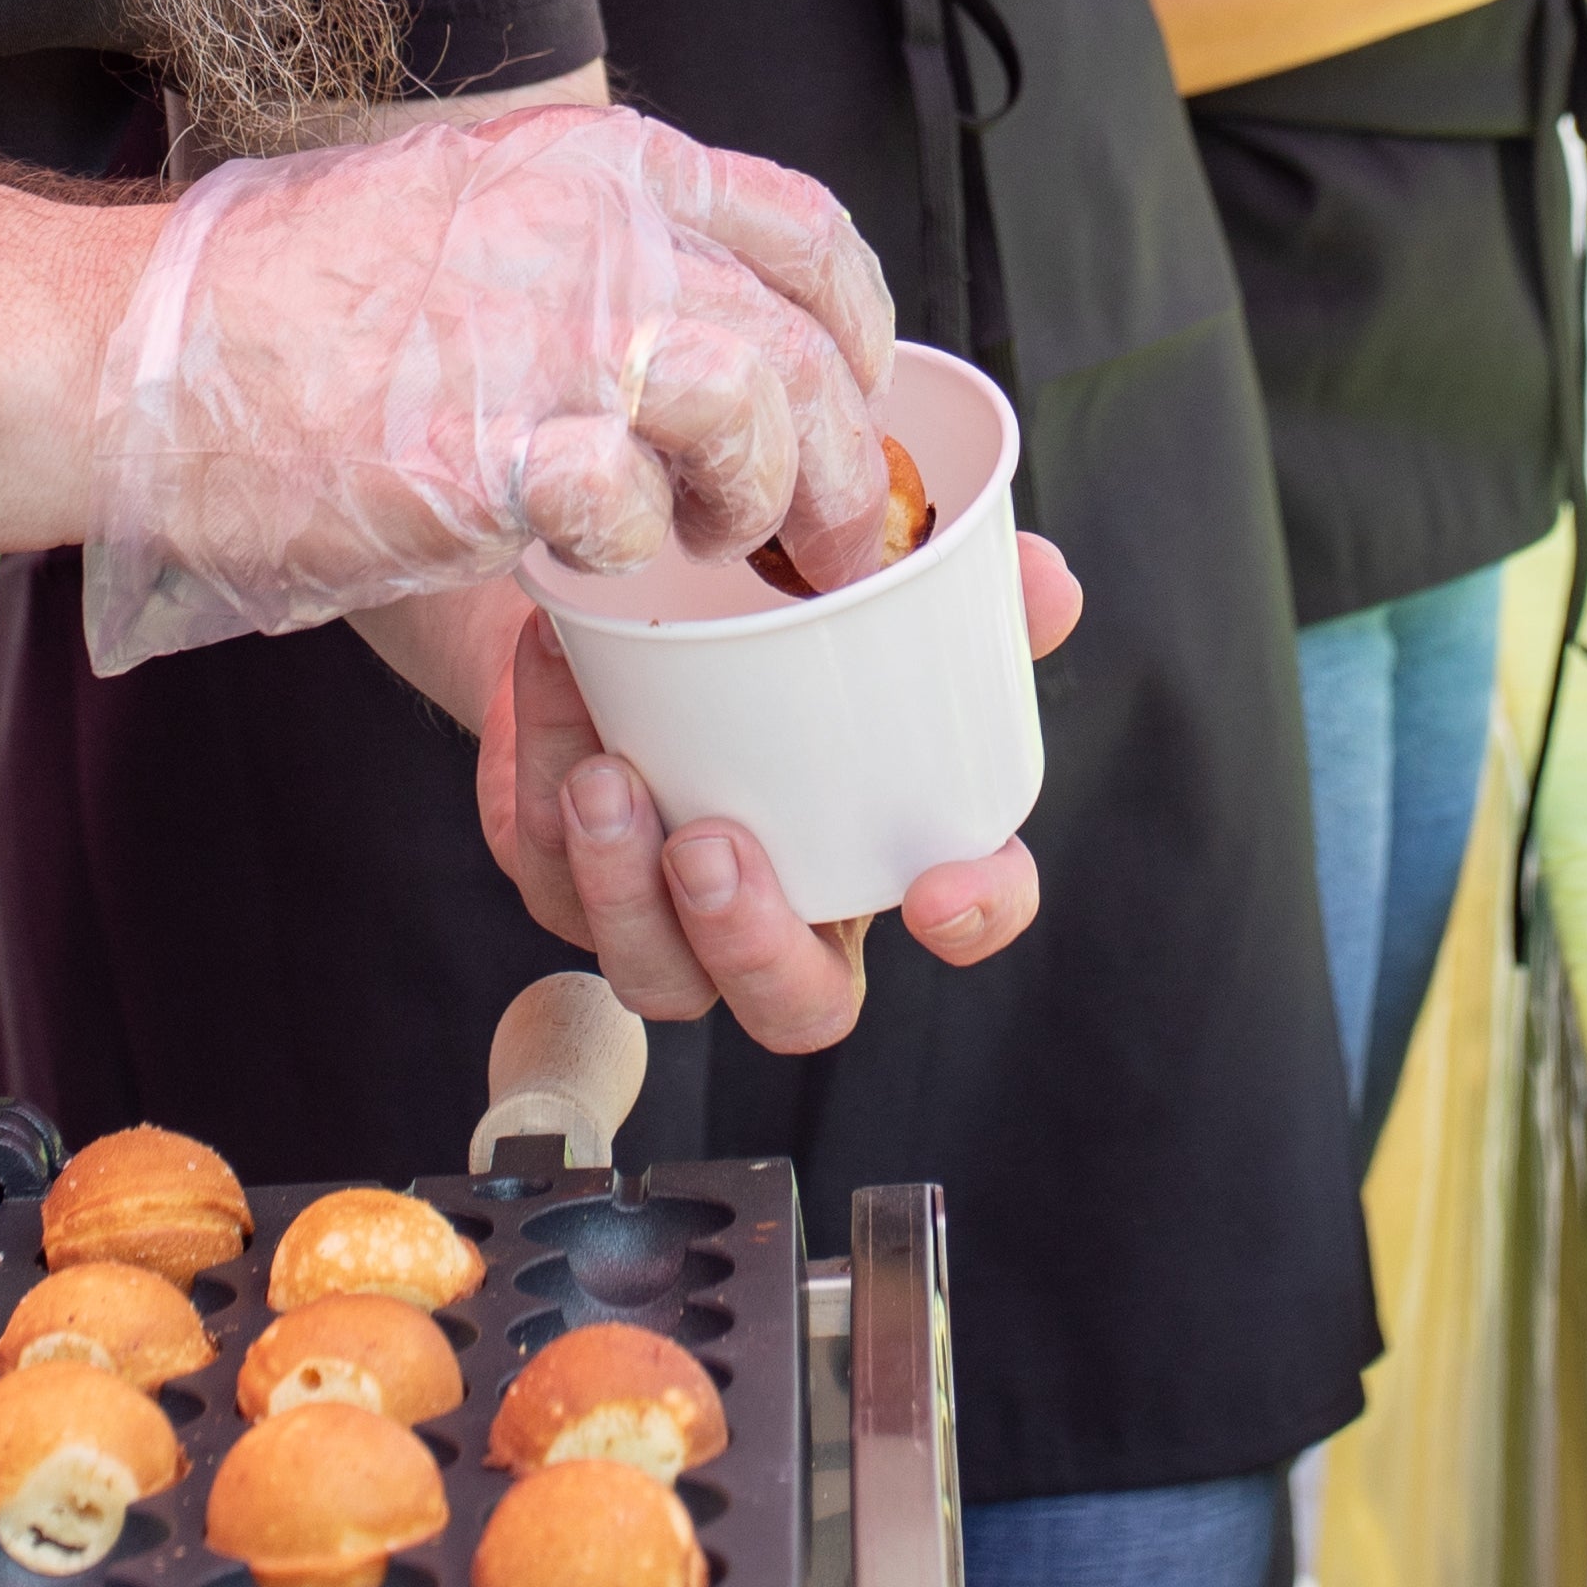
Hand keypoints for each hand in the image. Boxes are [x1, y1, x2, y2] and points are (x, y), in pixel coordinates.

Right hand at [80, 109, 899, 670]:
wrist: (142, 352)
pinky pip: (635, 515)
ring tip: (720, 548)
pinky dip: (628, 554)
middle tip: (835, 536)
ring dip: (757, 504)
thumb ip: (583, 243)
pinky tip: (582, 561)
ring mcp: (555, 335)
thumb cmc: (278, 298)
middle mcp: (598, 232)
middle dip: (842, 456)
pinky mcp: (502, 449)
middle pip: (805, 343)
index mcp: (594, 165)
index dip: (857, 324)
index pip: (803, 228)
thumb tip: (688, 310)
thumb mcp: (460, 202)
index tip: (857, 389)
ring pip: (757, 418)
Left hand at [429, 535, 1088, 1049]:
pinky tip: (552, 675)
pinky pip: (549, 867)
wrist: (619, 589)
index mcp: (881, 842)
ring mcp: (668, 912)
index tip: (936, 890)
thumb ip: (962, 586)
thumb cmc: (761, 609)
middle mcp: (783, 903)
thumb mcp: (859, 581)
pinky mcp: (565, 880)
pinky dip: (541, 769)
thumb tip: (1045, 580)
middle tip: (715, 850)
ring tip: (603, 780)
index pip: (965, 913)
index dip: (973, 918)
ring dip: (623, 889)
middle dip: (753, 947)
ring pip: (654, 975)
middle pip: (793, 1006)